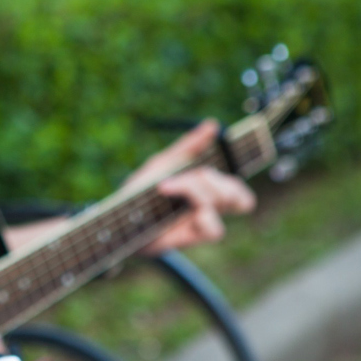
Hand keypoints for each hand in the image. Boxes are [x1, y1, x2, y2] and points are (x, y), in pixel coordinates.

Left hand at [124, 120, 256, 253]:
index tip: (232, 150)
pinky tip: (182, 207)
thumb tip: (212, 124)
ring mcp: (201, 220)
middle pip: (238, 192)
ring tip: (166, 186)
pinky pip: (215, 229)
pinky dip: (204, 215)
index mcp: (204, 187)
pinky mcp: (192, 236)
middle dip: (216, 179)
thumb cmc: (140, 191)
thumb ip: (188, 147)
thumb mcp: (162, 164)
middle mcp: (207, 204)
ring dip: (200, 188)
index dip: (242, 170)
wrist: (117, 217)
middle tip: (190, 174)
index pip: (235, 181)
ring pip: (228, 202)